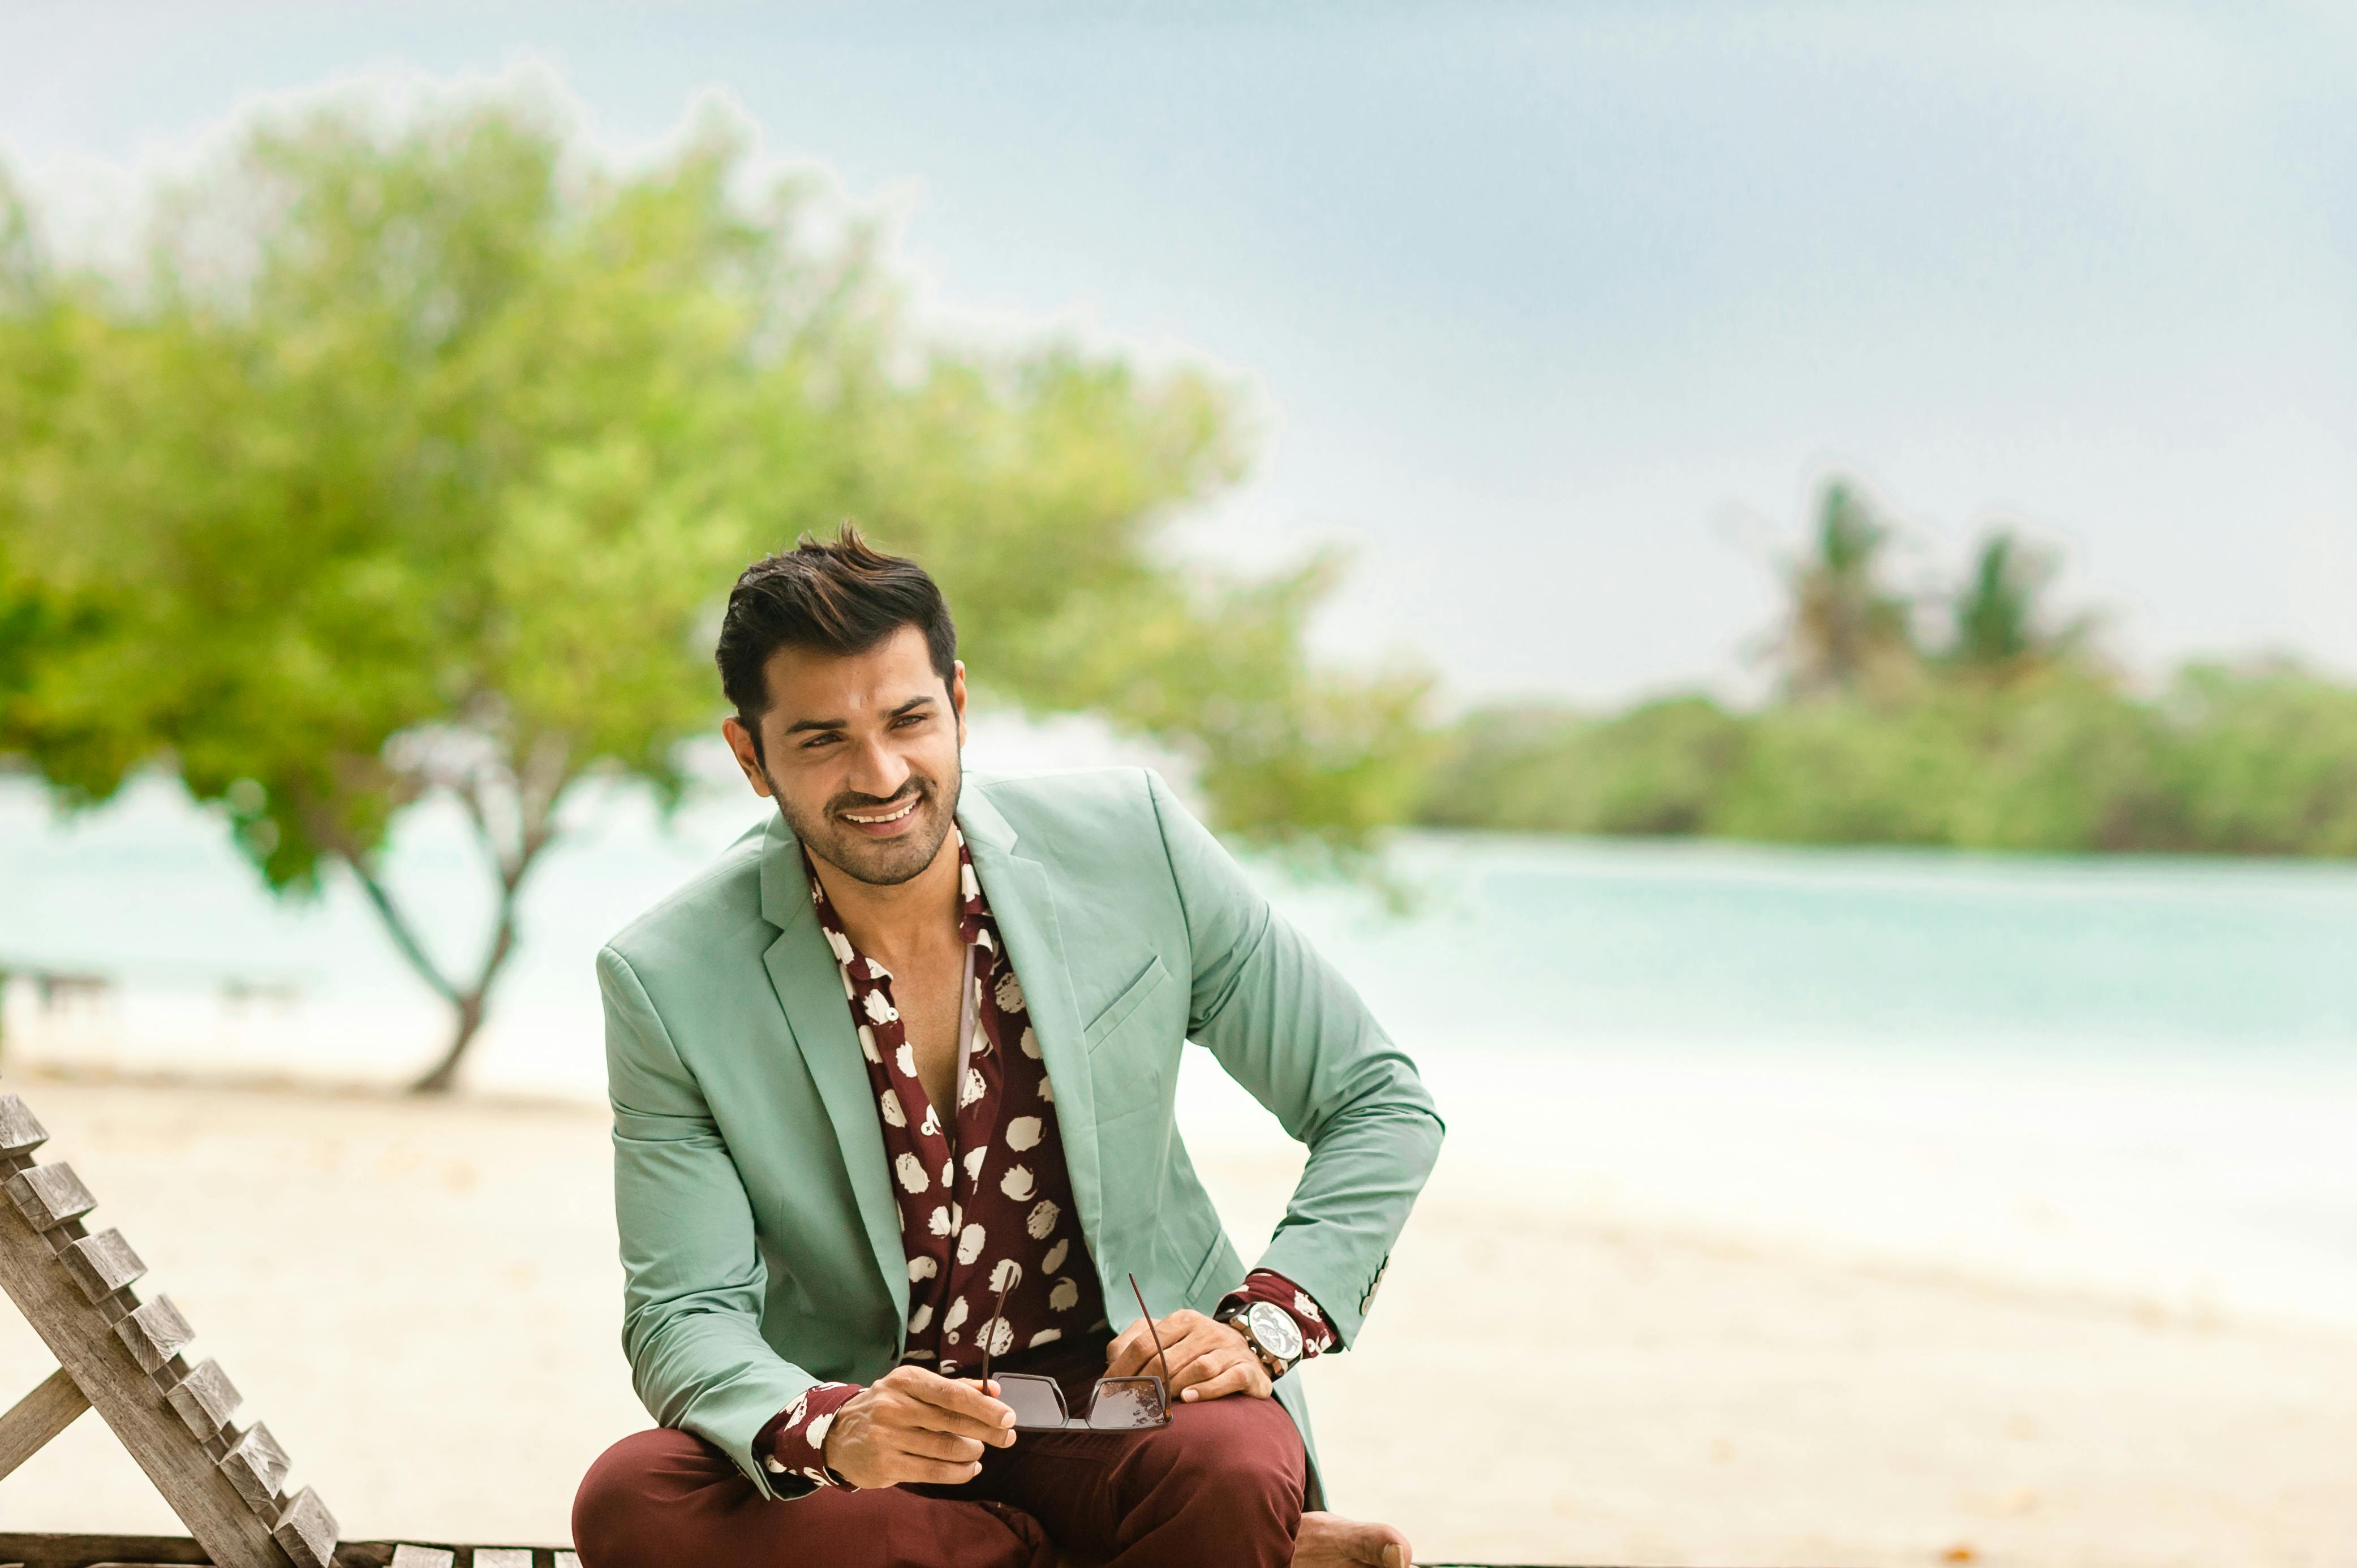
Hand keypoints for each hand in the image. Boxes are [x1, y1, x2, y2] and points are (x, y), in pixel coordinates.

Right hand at [818, 1365, 1016, 1488]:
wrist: (838, 1434)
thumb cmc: (887, 1407)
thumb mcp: (913, 1387)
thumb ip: (954, 1387)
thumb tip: (993, 1389)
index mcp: (905, 1380)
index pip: (952, 1393)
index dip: (984, 1406)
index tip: (1008, 1416)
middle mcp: (894, 1406)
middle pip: (952, 1421)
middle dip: (987, 1431)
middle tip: (1008, 1437)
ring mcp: (887, 1438)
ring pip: (946, 1449)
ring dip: (972, 1452)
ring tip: (979, 1451)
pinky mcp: (885, 1465)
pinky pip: (933, 1472)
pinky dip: (959, 1473)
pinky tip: (969, 1469)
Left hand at [1103, 1308, 1273, 1402]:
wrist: (1247, 1349)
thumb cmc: (1196, 1350)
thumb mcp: (1167, 1339)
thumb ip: (1136, 1344)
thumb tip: (1111, 1363)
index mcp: (1182, 1320)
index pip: (1144, 1343)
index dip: (1123, 1369)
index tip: (1109, 1391)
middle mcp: (1206, 1330)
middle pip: (1167, 1358)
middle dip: (1145, 1384)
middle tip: (1130, 1404)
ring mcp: (1228, 1349)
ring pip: (1198, 1367)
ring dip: (1174, 1387)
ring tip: (1159, 1404)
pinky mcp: (1247, 1369)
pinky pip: (1228, 1379)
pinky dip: (1207, 1390)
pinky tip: (1189, 1399)